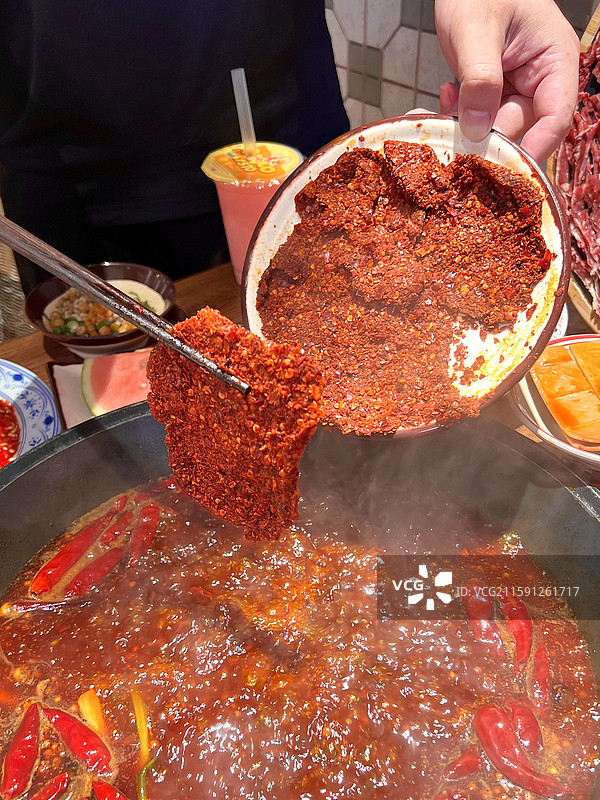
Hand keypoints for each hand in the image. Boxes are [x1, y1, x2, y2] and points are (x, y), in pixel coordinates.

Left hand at [435, 0, 579, 161]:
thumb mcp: (477, 30)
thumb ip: (480, 79)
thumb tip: (477, 129)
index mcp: (554, 60)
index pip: (556, 118)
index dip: (535, 148)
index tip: (507, 168)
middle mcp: (539, 79)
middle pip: (519, 128)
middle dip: (484, 137)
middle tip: (450, 137)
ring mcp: (515, 87)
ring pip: (493, 127)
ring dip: (463, 127)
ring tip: (436, 112)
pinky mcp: (491, 92)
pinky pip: (476, 117)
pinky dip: (456, 116)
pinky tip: (441, 99)